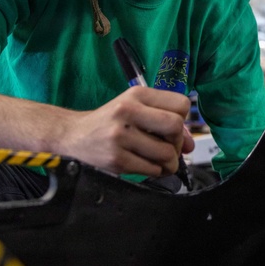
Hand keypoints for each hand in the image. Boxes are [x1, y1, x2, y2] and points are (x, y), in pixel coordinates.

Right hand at [62, 86, 193, 176]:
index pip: (180, 104)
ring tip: (160, 160)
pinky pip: (152, 169)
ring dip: (169, 162)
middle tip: (169, 146)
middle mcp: (127, 111)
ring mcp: (121, 136)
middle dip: (177, 141)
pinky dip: (155, 171)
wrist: (74, 134)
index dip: (182, 119)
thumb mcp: (135, 109)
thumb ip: (164, 120)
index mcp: (136, 94)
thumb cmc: (110, 121)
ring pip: (166, 153)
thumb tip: (189, 143)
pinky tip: (146, 165)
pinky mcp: (116, 159)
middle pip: (175, 126)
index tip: (172, 127)